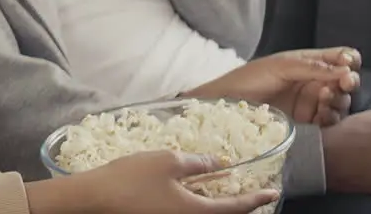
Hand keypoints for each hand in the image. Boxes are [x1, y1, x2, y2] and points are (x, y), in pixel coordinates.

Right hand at [26, 150, 279, 213]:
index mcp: (197, 212)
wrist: (96, 198)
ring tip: (226, 189)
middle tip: (254, 193)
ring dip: (219, 204)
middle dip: (240, 204)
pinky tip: (196, 190)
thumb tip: (218, 163)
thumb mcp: (168, 162)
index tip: (274, 192)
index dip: (257, 198)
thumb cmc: (132, 179)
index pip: (237, 207)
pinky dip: (200, 203)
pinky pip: (190, 212)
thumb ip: (197, 163)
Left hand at [184, 49, 358, 123]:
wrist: (227, 106)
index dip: (349, 61)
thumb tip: (346, 69)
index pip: (341, 59)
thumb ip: (313, 66)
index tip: (348, 64)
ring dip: (339, 100)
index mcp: (310, 63)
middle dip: (349, 82)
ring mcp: (312, 104)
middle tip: (344, 82)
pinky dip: (330, 118)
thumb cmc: (249, 79)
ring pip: (341, 103)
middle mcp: (315, 82)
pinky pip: (329, 122)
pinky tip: (321, 113)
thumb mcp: (281, 66)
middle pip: (346, 82)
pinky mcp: (308, 125)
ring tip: (324, 97)